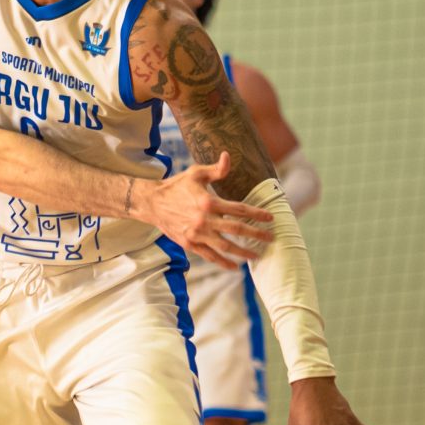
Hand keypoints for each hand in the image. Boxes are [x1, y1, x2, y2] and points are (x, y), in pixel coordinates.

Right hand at [136, 154, 271, 267]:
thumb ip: (216, 169)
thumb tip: (229, 156)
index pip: (239, 209)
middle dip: (256, 234)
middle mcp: (204, 220)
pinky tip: (235, 267)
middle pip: (236, 229)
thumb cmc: (177, 186)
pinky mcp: (189, 244)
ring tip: (256, 255)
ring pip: (225, 246)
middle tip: (271, 238)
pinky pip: (209, 256)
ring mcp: (197, 234)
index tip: (270, 218)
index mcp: (208, 202)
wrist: (152, 203)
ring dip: (243, 252)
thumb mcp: (196, 173)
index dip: (257, 213)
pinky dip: (223, 262)